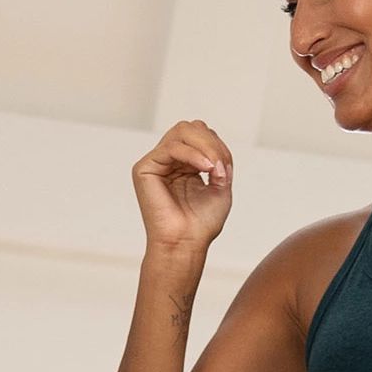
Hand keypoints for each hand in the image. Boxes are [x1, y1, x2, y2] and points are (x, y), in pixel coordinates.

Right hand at [134, 120, 234, 257]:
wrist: (186, 244)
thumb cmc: (201, 223)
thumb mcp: (221, 187)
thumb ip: (221, 163)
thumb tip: (216, 152)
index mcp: (184, 164)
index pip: (201, 135)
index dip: (217, 145)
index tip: (227, 169)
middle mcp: (168, 160)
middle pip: (191, 128)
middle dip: (211, 142)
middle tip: (221, 165)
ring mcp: (156, 163)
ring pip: (181, 131)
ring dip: (205, 146)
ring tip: (214, 168)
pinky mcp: (144, 168)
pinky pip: (170, 147)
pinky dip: (192, 154)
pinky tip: (205, 168)